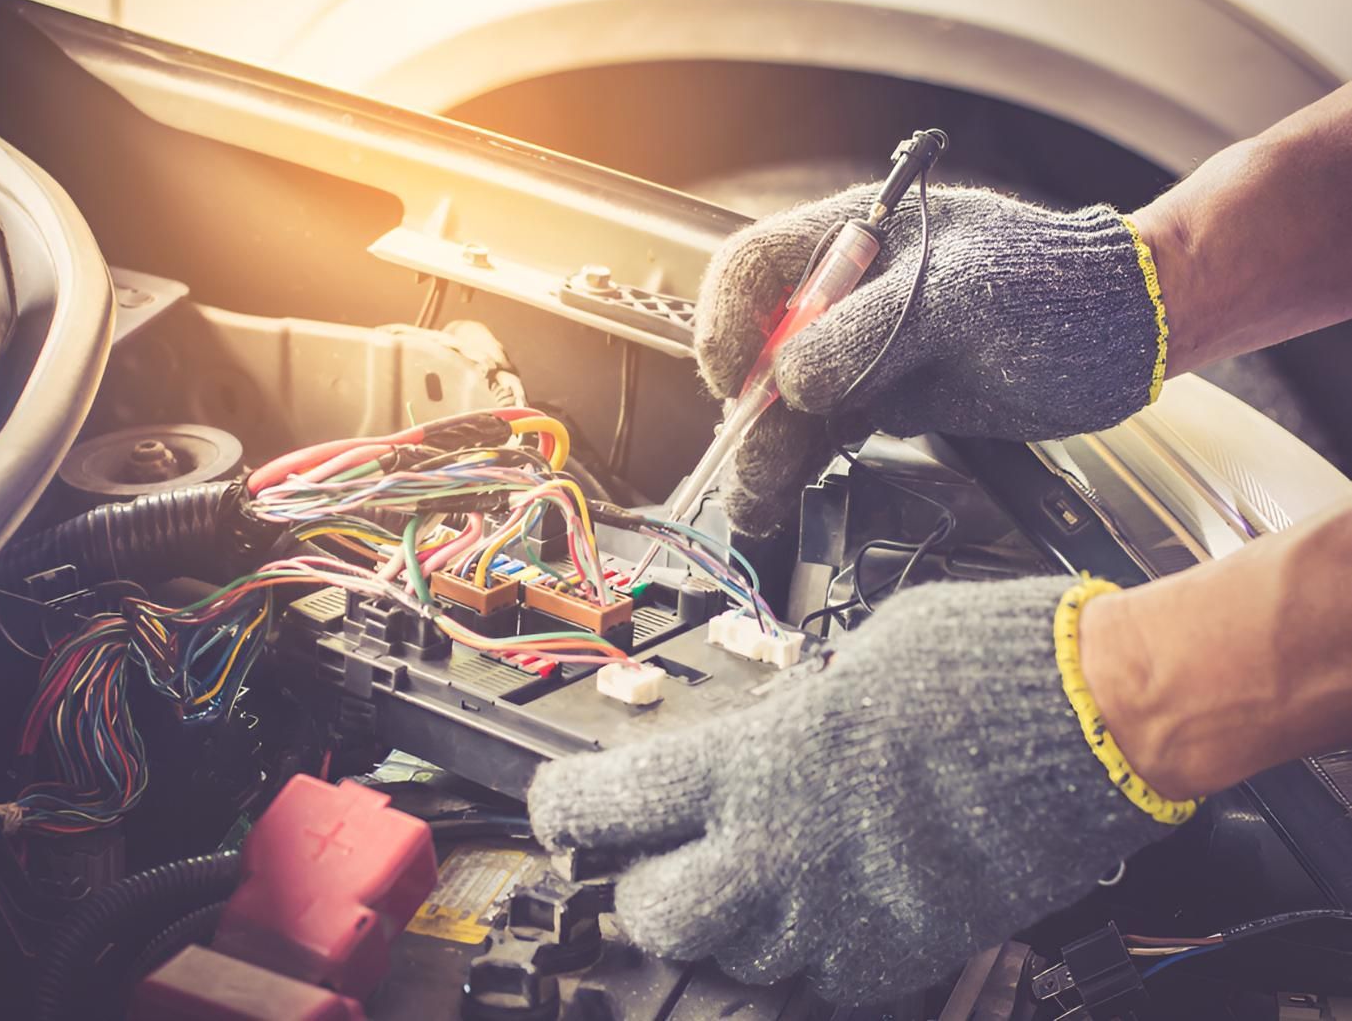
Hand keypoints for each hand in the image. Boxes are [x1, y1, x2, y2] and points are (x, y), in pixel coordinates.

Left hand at [527, 576, 1170, 1001]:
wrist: (1091, 726)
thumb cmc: (976, 669)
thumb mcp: (848, 666)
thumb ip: (784, 717)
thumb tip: (763, 737)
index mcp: (750, 761)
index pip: (605, 803)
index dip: (565, 810)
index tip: (561, 808)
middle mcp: (777, 850)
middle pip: (654, 914)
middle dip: (639, 891)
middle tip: (656, 861)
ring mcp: (838, 915)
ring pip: (733, 959)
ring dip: (724, 927)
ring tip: (747, 884)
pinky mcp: (900, 955)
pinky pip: (817, 984)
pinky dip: (802, 961)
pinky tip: (820, 915)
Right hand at [695, 185, 1164, 535]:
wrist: (1121, 335)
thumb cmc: (1055, 286)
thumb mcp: (955, 298)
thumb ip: (864, 336)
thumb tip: (792, 384)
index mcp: (854, 239)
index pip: (755, 268)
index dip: (730, 320)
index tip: (736, 376)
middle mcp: (845, 295)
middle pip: (759, 345)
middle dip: (745, 406)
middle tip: (743, 458)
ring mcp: (862, 350)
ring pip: (785, 402)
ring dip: (764, 450)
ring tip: (753, 500)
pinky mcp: (883, 398)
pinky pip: (821, 432)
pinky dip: (797, 464)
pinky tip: (777, 495)